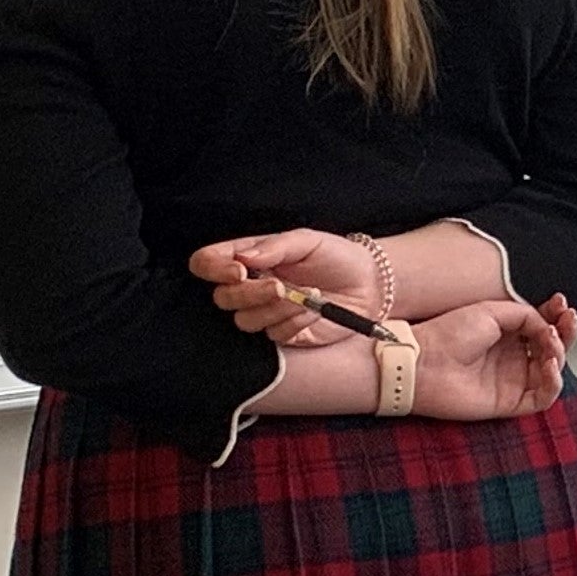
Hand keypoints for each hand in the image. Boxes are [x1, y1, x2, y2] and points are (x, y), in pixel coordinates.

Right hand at [192, 229, 377, 347]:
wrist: (369, 284)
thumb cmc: (336, 256)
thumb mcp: (307, 241)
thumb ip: (274, 246)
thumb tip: (242, 257)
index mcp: (248, 258)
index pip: (207, 263)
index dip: (213, 269)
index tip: (238, 270)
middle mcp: (249, 287)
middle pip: (222, 298)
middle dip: (250, 293)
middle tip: (280, 285)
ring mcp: (264, 312)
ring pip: (245, 321)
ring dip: (276, 308)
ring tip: (308, 295)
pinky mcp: (283, 334)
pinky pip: (274, 334)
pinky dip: (295, 322)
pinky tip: (314, 310)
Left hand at [409, 299, 566, 420]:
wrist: (425, 362)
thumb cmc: (447, 335)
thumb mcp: (491, 311)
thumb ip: (525, 314)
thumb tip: (547, 325)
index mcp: (506, 335)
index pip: (543, 327)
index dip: (556, 317)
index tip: (561, 305)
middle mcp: (511, 358)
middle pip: (552, 348)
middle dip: (565, 332)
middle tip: (567, 320)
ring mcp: (512, 380)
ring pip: (553, 372)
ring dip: (560, 354)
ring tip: (551, 340)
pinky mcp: (511, 402)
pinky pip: (543, 398)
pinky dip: (554, 382)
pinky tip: (549, 365)